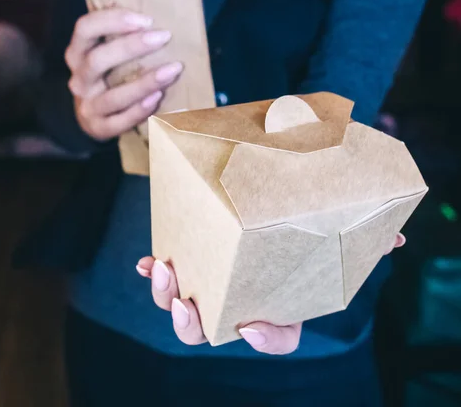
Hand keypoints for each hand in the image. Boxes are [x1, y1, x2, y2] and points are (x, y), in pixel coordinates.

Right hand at [65, 9, 182, 140]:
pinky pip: (119, 122)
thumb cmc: (110, 75)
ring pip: (113, 96)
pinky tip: (158, 97)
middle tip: (164, 37)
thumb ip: (120, 34)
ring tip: (172, 70)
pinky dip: (140, 110)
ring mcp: (87, 106)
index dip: (113, 20)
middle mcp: (79, 80)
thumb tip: (151, 8)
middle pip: (97, 60)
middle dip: (132, 47)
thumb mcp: (107, 52)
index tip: (146, 19)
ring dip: (145, 82)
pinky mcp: (99, 128)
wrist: (95, 117)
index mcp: (77, 53)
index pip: (84, 29)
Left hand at [136, 233, 405, 354]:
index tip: (252, 326)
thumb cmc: (298, 228)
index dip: (267, 337)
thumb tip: (395, 238)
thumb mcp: (327, 233)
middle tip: (186, 306)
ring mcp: (209, 282)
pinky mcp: (191, 259)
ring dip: (166, 296)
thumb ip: (359, 238)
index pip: (276, 334)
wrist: (266, 205)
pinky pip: (168, 275)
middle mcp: (237, 298)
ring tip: (163, 270)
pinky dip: (156, 272)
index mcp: (275, 300)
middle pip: (210, 330)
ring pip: (181, 308)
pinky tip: (147, 262)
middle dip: (193, 324)